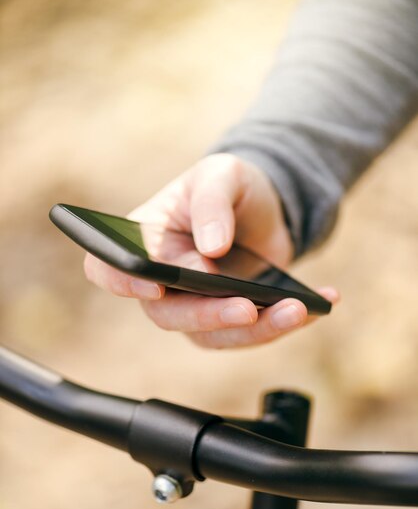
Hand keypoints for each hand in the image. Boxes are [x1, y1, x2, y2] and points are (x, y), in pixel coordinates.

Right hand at [84, 153, 338, 347]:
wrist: (264, 208)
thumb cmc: (230, 186)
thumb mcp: (223, 174)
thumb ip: (212, 202)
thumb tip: (210, 248)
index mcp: (144, 240)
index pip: (109, 268)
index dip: (122, 281)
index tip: (155, 283)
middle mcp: (162, 280)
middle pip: (167, 313)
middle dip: (208, 314)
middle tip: (247, 307)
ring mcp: (193, 305)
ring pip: (212, 334)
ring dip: (255, 329)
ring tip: (296, 309)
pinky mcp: (228, 319)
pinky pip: (250, 334)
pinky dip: (285, 323)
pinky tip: (319, 304)